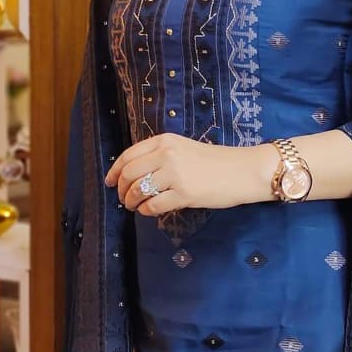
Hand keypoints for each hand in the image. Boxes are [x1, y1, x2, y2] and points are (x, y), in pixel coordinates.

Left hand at [104, 133, 274, 214]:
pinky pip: (153, 206)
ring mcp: (174, 174)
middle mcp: (166, 154)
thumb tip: (133, 174)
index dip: (114, 171)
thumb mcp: (183, 148)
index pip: (129, 155)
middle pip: (129, 174)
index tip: (109, 181)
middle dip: (121, 189)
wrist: (241, 171)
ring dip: (132, 201)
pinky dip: (146, 211)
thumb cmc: (214, 161)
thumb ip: (160, 156)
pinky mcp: (183, 194)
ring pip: (138, 191)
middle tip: (123, 198)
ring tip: (135, 206)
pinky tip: (148, 211)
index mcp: (165, 141)